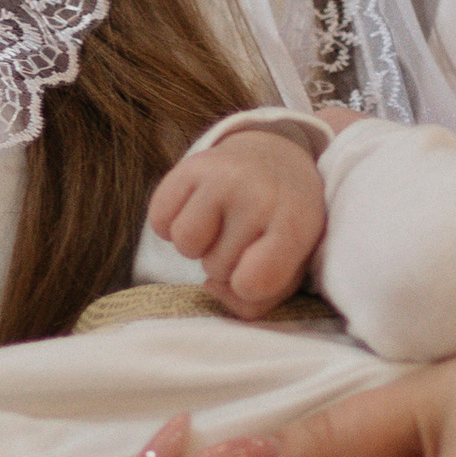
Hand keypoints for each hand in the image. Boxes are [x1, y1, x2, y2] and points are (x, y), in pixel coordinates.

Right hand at [148, 129, 328, 316]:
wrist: (273, 157)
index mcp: (295, 224)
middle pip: (217, 269)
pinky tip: (198, 210)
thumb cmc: (281, 224)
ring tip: (219, 225)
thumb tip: (210, 288)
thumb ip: (257, 299)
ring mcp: (223, 176)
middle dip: (225, 263)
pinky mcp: (190, 166)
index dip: (246, 288)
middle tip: (243, 236)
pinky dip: (172, 224)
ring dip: (198, 245)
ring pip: (186, 244)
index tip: (253, 272)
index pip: (254, 281)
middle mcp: (259, 195)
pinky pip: (160, 221)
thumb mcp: (292, 265)